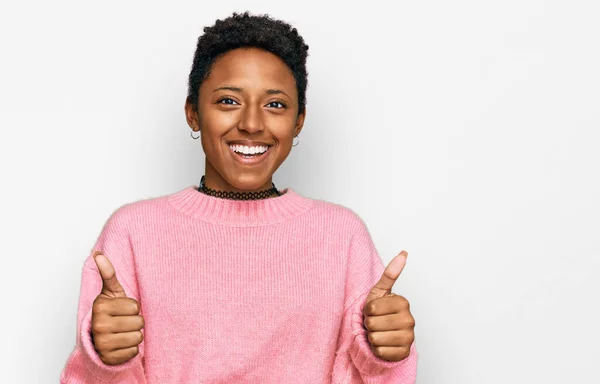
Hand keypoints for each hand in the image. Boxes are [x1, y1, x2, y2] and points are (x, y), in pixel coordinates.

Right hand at [91, 251, 144, 365]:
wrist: (99, 338)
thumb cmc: (110, 312)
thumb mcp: (110, 293)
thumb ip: (108, 274)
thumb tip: (97, 253)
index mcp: (100, 307)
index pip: (135, 307)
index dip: (133, 308)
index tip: (122, 309)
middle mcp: (99, 325)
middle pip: (138, 322)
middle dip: (135, 322)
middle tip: (123, 322)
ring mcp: (102, 343)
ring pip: (138, 337)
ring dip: (134, 335)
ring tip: (123, 332)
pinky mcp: (108, 358)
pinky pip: (133, 352)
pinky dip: (130, 349)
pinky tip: (121, 344)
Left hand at [362, 251, 414, 361]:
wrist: (385, 334)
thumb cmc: (380, 312)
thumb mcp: (380, 292)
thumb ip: (390, 274)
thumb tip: (404, 253)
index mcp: (403, 303)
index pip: (371, 308)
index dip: (367, 310)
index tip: (374, 310)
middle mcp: (410, 320)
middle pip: (372, 324)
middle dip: (369, 324)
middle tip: (376, 322)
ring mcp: (409, 338)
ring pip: (375, 338)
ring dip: (372, 336)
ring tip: (379, 332)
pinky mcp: (403, 353)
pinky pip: (380, 352)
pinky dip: (376, 349)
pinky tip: (383, 344)